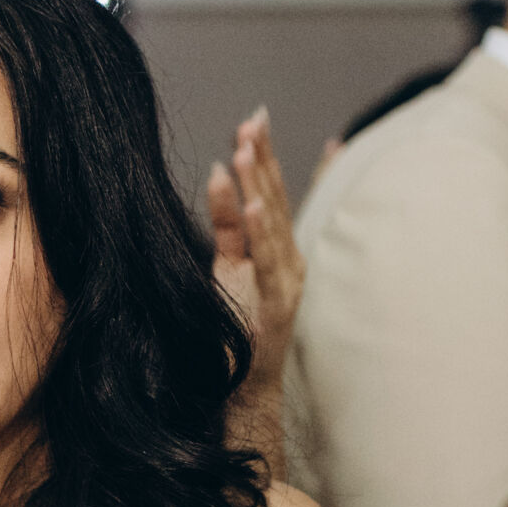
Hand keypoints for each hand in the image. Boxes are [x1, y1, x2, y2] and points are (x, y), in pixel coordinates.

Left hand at [206, 108, 303, 394]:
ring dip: (259, 185)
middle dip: (263, 157)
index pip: (275, 192)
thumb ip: (226, 224)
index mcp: (280, 249)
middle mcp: (290, 260)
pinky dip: (262, 232)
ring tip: (245, 151)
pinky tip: (254, 206)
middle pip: (276, 198)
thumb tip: (217, 173)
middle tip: (251, 120)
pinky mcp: (274, 304)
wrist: (244, 387)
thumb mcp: (227, 266)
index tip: (257, 119)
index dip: (267, 155)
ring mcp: (286, 282)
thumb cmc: (236, 328)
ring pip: (273, 224)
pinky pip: (267, 262)